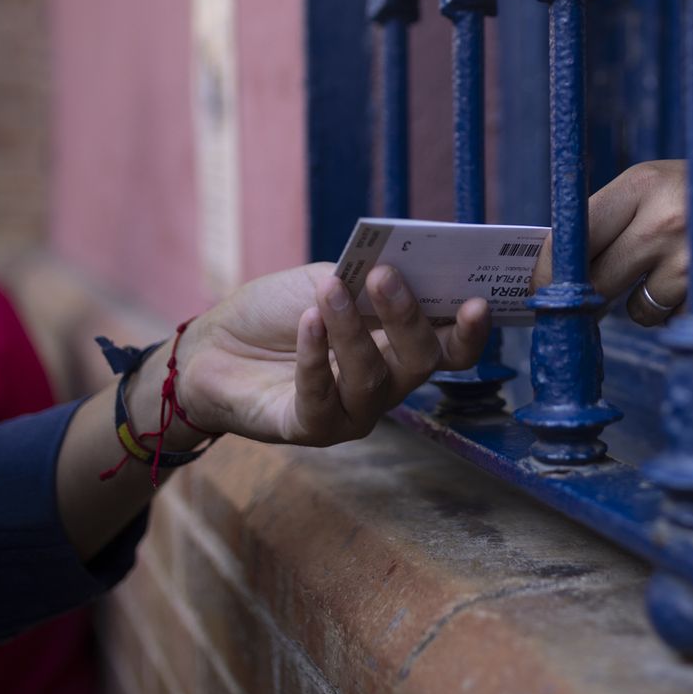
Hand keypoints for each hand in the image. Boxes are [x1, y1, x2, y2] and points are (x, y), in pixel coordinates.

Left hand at [152, 262, 489, 446]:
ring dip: (351, 331)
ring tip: (329, 292)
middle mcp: (388, 384)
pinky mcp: (312, 429)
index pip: (452, 347)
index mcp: (402, 347)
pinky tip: (308, 322)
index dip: (471, 331)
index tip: (477, 301)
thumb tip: (402, 264)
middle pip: (421, 361)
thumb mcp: (330, 280)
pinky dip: (315, 356)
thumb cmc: (279, 311)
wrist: (214, 345)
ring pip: (372, 378)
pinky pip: (322, 397)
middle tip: (384, 277)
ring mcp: (353, 412)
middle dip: (407, 318)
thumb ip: (366, 279)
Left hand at [532, 158, 692, 325]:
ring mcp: (689, 264)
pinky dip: (680, 314)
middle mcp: (660, 222)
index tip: (536, 288)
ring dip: (647, 302)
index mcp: (642, 185)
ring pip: (633, 309)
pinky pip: (671, 323)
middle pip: (596, 280)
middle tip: (620, 282)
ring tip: (684, 272)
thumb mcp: (672, 182)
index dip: (549, 268)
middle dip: (600, 291)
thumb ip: (620, 216)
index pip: (571, 235)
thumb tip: (563, 263)